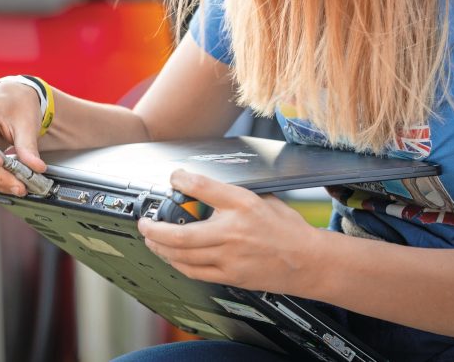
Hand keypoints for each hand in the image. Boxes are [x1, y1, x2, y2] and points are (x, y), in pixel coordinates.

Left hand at [137, 169, 322, 293]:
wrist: (309, 261)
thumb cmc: (288, 229)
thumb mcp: (263, 198)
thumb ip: (232, 195)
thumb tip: (204, 188)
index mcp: (244, 205)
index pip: (205, 188)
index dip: (183, 180)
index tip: (174, 177)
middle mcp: (234, 232)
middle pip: (182, 232)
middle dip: (155, 228)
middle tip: (144, 223)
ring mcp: (230, 257)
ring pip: (183, 255)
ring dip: (161, 247)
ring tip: (151, 239)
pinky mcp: (231, 276)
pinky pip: (195, 271)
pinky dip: (177, 263)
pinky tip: (170, 256)